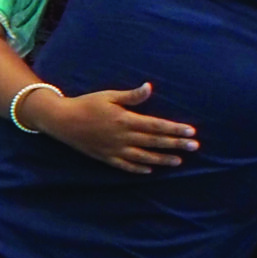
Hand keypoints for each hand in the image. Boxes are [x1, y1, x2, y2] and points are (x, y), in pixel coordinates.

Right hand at [31, 83, 198, 173]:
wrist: (61, 120)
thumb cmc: (86, 104)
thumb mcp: (109, 96)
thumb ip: (131, 96)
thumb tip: (149, 87)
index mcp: (125, 120)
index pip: (157, 125)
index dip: (175, 129)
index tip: (191, 131)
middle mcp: (123, 137)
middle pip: (154, 141)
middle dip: (176, 144)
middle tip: (194, 146)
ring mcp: (114, 149)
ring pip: (143, 157)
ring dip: (162, 159)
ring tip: (178, 161)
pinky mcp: (105, 156)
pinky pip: (125, 166)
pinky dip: (138, 169)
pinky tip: (150, 170)